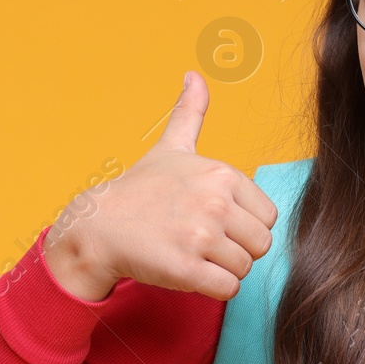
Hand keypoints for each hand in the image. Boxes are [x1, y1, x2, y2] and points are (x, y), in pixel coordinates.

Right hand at [43, 71, 278, 301]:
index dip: (243, 225)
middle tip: (202, 243)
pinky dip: (212, 288)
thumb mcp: (171, 148)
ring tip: (191, 255)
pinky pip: (228, 289)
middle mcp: (215, 203)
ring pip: (244, 268)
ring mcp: (201, 237)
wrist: (97, 227)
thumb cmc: (139, 190)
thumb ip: (190, 113)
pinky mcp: (187, 269)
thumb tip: (195, 75)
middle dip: (236, 250)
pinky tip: (187, 272)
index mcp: (222, 175)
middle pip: (260, 245)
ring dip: (221, 270)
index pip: (267, 216)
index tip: (213, 222)